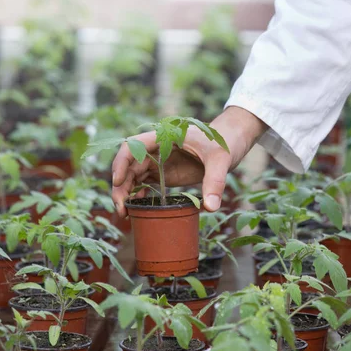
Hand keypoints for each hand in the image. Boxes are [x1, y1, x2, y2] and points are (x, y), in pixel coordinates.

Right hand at [111, 106, 267, 217]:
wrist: (232, 140)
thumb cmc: (225, 141)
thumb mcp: (221, 160)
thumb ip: (215, 182)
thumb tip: (211, 207)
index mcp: (164, 137)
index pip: (133, 146)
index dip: (122, 163)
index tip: (118, 181)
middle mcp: (156, 148)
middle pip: (129, 165)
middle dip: (120, 185)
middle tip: (121, 208)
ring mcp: (159, 161)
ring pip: (133, 175)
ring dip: (125, 192)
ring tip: (124, 213)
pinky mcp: (164, 172)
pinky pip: (143, 182)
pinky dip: (137, 194)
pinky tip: (136, 209)